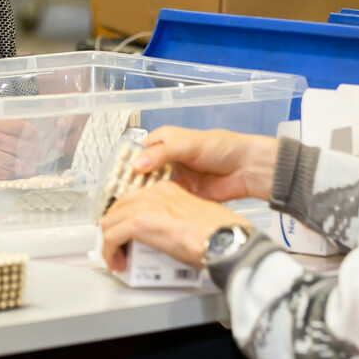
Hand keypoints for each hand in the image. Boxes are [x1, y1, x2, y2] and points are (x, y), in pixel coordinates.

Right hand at [0, 118, 46, 180]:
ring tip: (31, 169)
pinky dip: (11, 175)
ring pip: (13, 162)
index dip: (32, 132)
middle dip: (34, 152)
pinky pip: (1, 173)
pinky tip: (16, 176)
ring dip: (26, 167)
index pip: (19, 126)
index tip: (37, 136)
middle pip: (20, 146)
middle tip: (39, 154)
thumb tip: (17, 127)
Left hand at [99, 180, 241, 270]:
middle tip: (118, 249)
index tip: (125, 236)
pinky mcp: (141, 223)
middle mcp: (155, 193)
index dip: (125, 220)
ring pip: (110, 222)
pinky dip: (109, 252)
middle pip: (117, 208)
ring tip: (118, 259)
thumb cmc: (222, 233)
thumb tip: (165, 237)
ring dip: (110, 244)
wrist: (227, 240)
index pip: (133, 200)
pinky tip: (117, 263)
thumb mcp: (195, 219)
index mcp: (168, 190)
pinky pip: (111, 237)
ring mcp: (147, 206)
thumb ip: (175, 222)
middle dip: (113, 230)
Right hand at [131, 127, 278, 203]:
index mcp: (162, 142)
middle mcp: (164, 161)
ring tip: (127, 211)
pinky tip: (145, 216)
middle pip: (139, 174)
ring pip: (149, 190)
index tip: (113, 182)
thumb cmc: (220, 148)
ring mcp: (172, 180)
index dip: (124, 166)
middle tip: (118, 202)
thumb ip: (162, 153)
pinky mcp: (181, 196)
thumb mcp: (188, 144)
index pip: (135, 153)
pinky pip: (163, 202)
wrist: (246, 169)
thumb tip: (136, 165)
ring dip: (141, 199)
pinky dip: (155, 209)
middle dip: (130, 186)